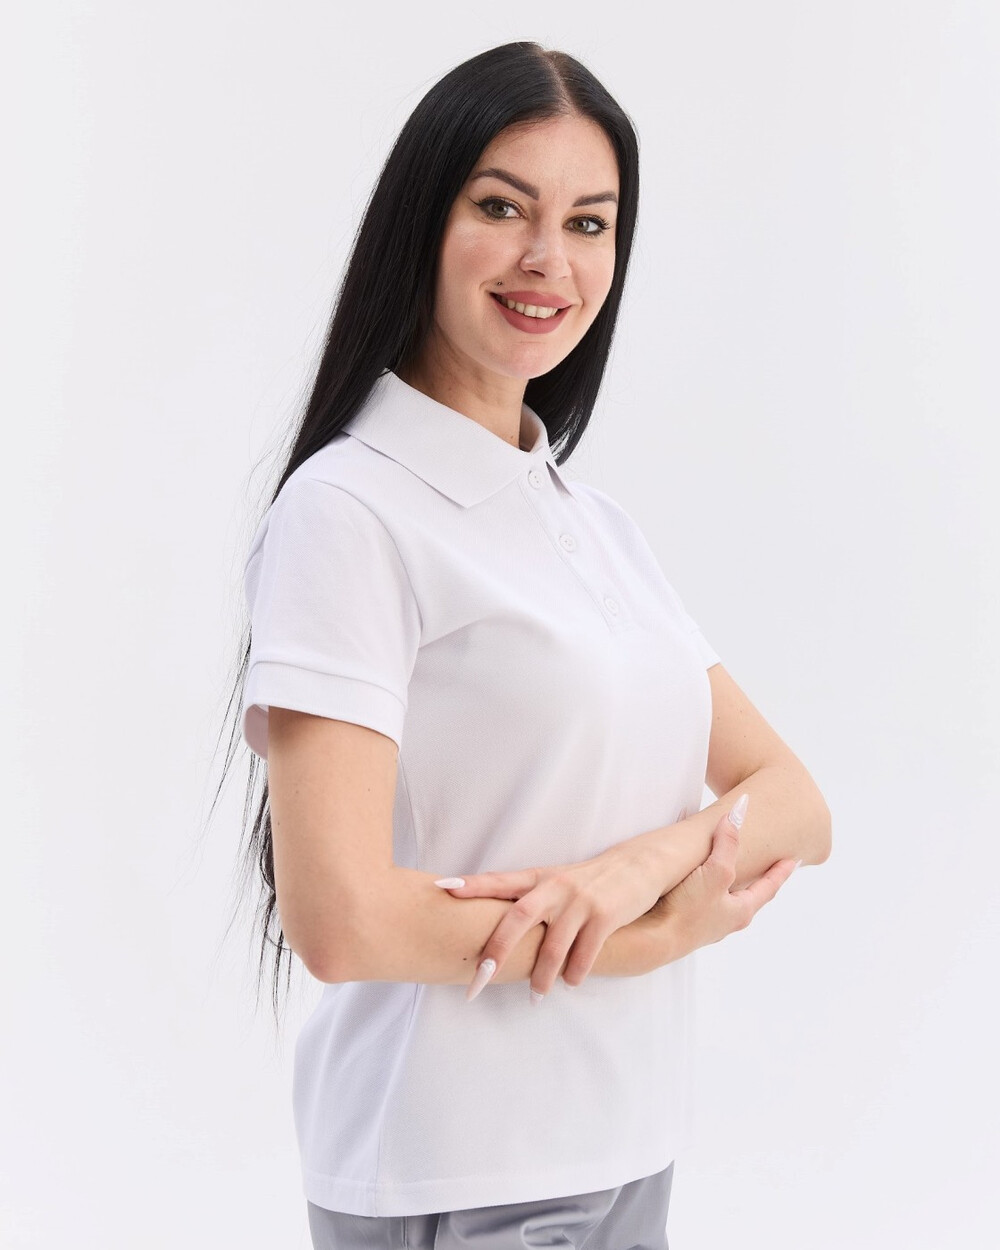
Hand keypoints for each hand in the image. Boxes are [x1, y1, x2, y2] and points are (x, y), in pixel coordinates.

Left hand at [436, 843, 665, 997]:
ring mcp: (580, 901)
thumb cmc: (587, 881)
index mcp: (539, 878)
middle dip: (497, 951)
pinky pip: (584, 954)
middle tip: (479, 980)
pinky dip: (574, 974)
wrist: (637, 866)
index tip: (442, 889)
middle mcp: (555, 887)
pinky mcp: (606, 915)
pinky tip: (569, 983)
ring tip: (535, 997)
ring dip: (541, 977)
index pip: (499, 881)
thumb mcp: (555, 881)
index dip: (472, 885)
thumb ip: (528, 900)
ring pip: (552, 947)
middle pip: (517, 918)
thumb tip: (494, 931)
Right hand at [640, 802, 797, 963]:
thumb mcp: (715, 873)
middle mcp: (726, 920)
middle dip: (756, 879)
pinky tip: (693, 882)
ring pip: (723, 899)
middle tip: (765, 865)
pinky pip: (701, 900)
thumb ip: (727, 844)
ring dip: (728, 884)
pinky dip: (704, 888)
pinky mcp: (684, 922)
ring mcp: (705, 924)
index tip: (793, 860)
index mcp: (740, 911)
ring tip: (728, 871)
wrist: (652, 940)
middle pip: (749, 895)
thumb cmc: (687, 910)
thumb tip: (739, 813)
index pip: (768, 887)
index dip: (781, 872)